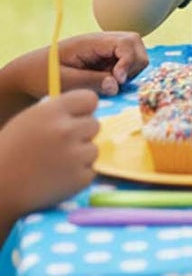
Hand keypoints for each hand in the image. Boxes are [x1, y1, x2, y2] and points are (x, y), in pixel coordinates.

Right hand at [0, 89, 99, 221]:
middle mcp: (66, 130)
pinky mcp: (78, 179)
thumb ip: (56, 112)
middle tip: (60, 147)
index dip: (83, 111)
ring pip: (94, 149)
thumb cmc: (9, 153)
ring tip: (55, 165)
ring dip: (80, 157)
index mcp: (53, 112)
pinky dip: (77, 177)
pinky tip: (56, 180)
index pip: (90, 99)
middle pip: (95, 125)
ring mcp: (74, 155)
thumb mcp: (28, 121)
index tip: (75, 120)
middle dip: (81, 135)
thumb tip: (82, 111)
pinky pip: (90, 172)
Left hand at [7, 34, 147, 100]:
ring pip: (134, 53)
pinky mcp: (104, 57)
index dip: (128, 61)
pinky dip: (121, 74)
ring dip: (127, 71)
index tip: (117, 81)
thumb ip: (91, 81)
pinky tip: (105, 83)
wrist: (28, 73)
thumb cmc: (41, 75)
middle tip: (113, 84)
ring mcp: (105, 48)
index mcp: (92, 41)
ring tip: (106, 84)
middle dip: (132, 66)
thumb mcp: (63, 81)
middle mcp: (102, 41)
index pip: (126, 42)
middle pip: (136, 44)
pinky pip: (124, 62)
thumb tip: (116, 85)